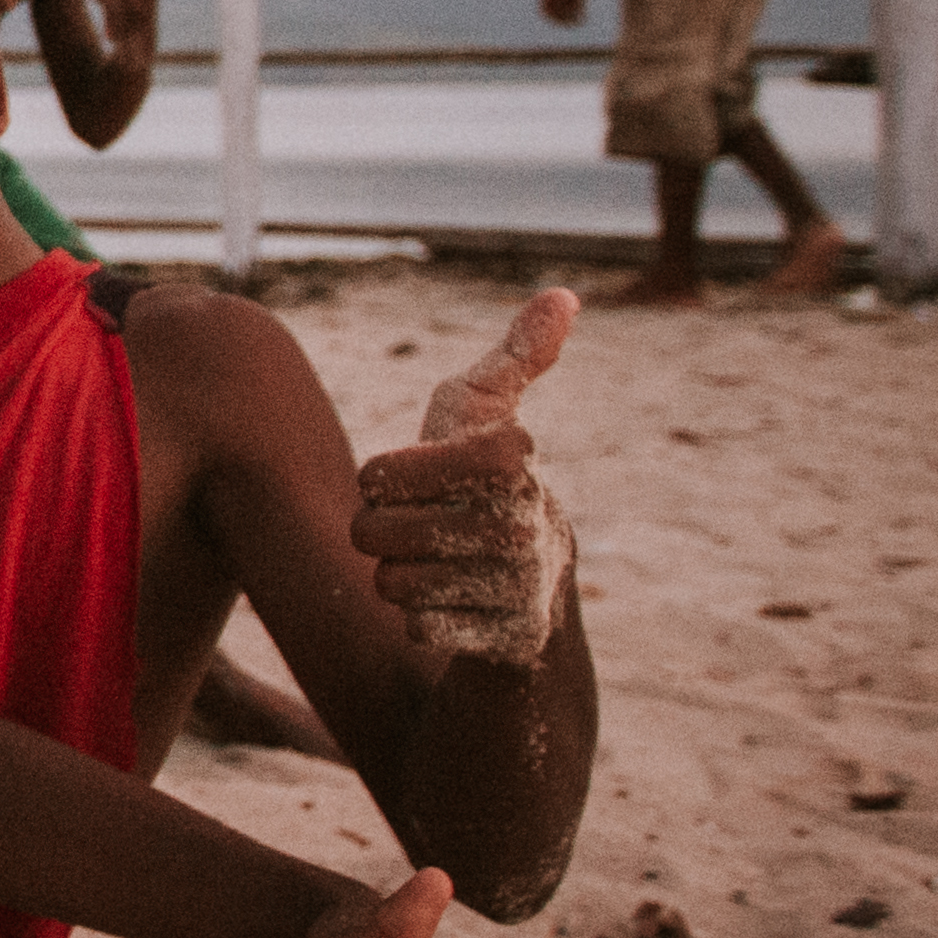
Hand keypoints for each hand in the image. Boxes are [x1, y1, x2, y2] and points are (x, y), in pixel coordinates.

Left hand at [352, 290, 579, 665]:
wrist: (533, 595)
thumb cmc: (487, 485)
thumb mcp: (488, 417)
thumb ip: (513, 360)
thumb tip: (564, 298)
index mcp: (508, 460)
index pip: (379, 475)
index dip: (378, 479)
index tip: (403, 478)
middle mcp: (524, 521)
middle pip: (373, 533)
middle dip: (379, 533)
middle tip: (419, 527)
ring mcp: (523, 585)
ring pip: (393, 584)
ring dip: (401, 578)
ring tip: (441, 564)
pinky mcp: (514, 639)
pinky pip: (421, 628)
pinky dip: (428, 621)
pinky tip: (459, 606)